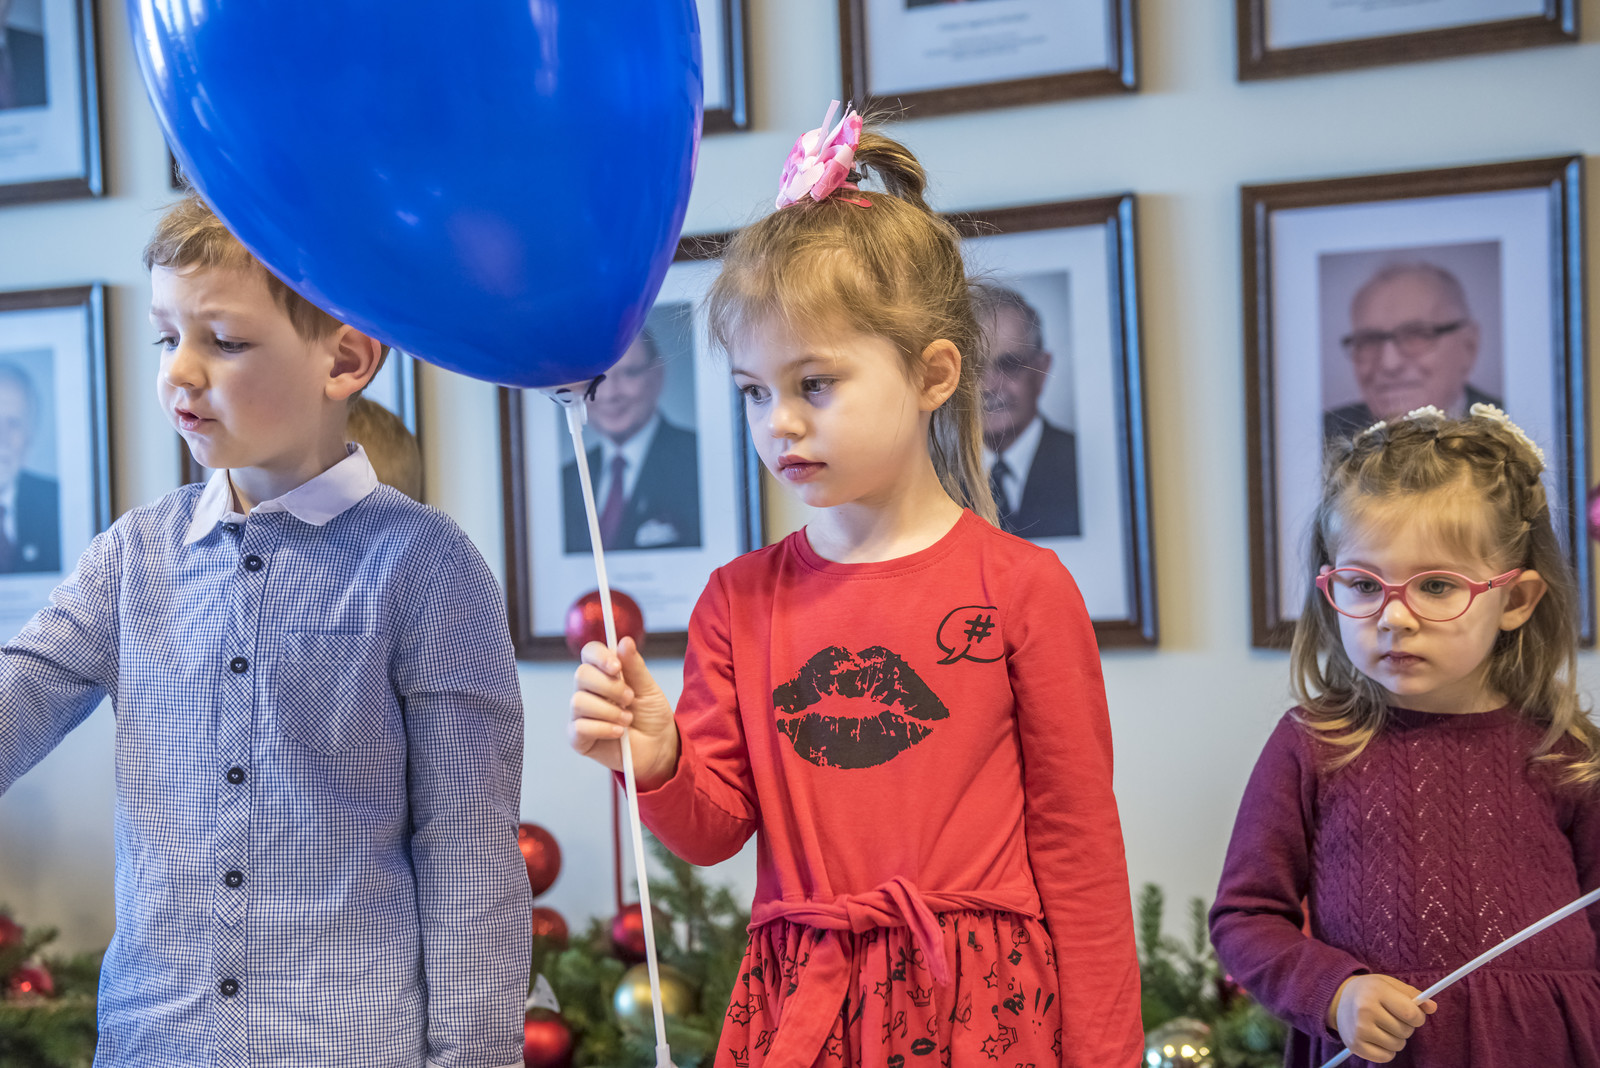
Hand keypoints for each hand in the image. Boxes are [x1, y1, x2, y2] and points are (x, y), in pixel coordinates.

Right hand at [569, 637, 679, 790]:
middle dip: (610, 687)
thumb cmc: (652, 716)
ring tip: (627, 719)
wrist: (659, 748)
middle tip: (630, 699)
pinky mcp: (578, 737)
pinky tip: (619, 733)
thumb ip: (635, 666)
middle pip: (581, 675)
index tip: (617, 667)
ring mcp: (581, 714)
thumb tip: (625, 641)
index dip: (599, 656)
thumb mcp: (648, 688)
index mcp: (604, 674)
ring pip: (579, 701)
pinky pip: (579, 727)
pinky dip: (603, 729)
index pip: (590, 653)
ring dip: (609, 711)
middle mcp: (588, 690)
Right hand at [1326, 974, 1436, 1062]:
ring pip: (1398, 1045)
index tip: (1413, 1014)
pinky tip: (1378, 1037)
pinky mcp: (1356, 1045)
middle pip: (1406, 1031)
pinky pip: (1386, 1057)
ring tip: (1383, 1026)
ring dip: (1396, 1038)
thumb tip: (1432, 1007)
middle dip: (1405, 1026)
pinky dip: (1387, 1050)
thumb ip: (1413, 995)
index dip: (1418, 1017)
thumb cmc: (1369, 991)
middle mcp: (1366, 1010)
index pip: (1411, 1014)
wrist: (1337, 999)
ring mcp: (1359, 1030)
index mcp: (1376, 992)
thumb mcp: (1390, 985)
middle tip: (1392, 1017)